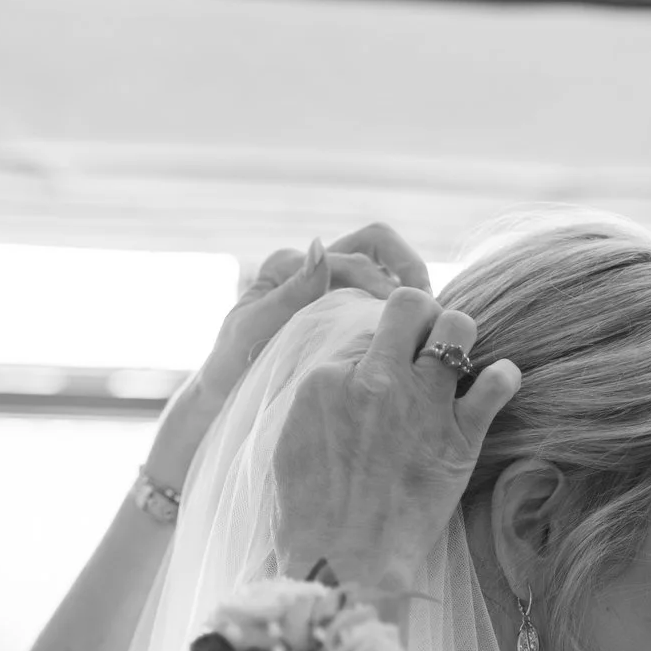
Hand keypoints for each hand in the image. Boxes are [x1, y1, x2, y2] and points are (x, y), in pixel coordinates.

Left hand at [149, 225, 434, 479]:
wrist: (222, 403)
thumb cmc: (230, 370)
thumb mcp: (251, 332)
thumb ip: (288, 293)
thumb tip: (322, 248)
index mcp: (289, 265)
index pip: (354, 258)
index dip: (383, 285)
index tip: (400, 320)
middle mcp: (311, 269)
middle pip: (377, 246)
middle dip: (409, 268)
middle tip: (429, 306)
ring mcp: (328, 291)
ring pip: (385, 270)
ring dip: (410, 288)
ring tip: (429, 321)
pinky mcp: (340, 316)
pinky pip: (379, 301)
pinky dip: (401, 312)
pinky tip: (414, 340)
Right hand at [269, 288, 521, 596]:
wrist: (345, 562)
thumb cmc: (311, 514)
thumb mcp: (291, 441)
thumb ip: (320, 398)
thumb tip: (347, 373)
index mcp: (328, 380)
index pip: (365, 333)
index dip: (378, 351)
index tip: (383, 373)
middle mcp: (378, 380)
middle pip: (411, 304)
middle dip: (423, 316)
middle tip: (425, 344)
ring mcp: (422, 405)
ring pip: (458, 327)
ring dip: (461, 337)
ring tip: (457, 363)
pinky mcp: (460, 437)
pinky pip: (497, 382)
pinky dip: (502, 378)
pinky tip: (494, 387)